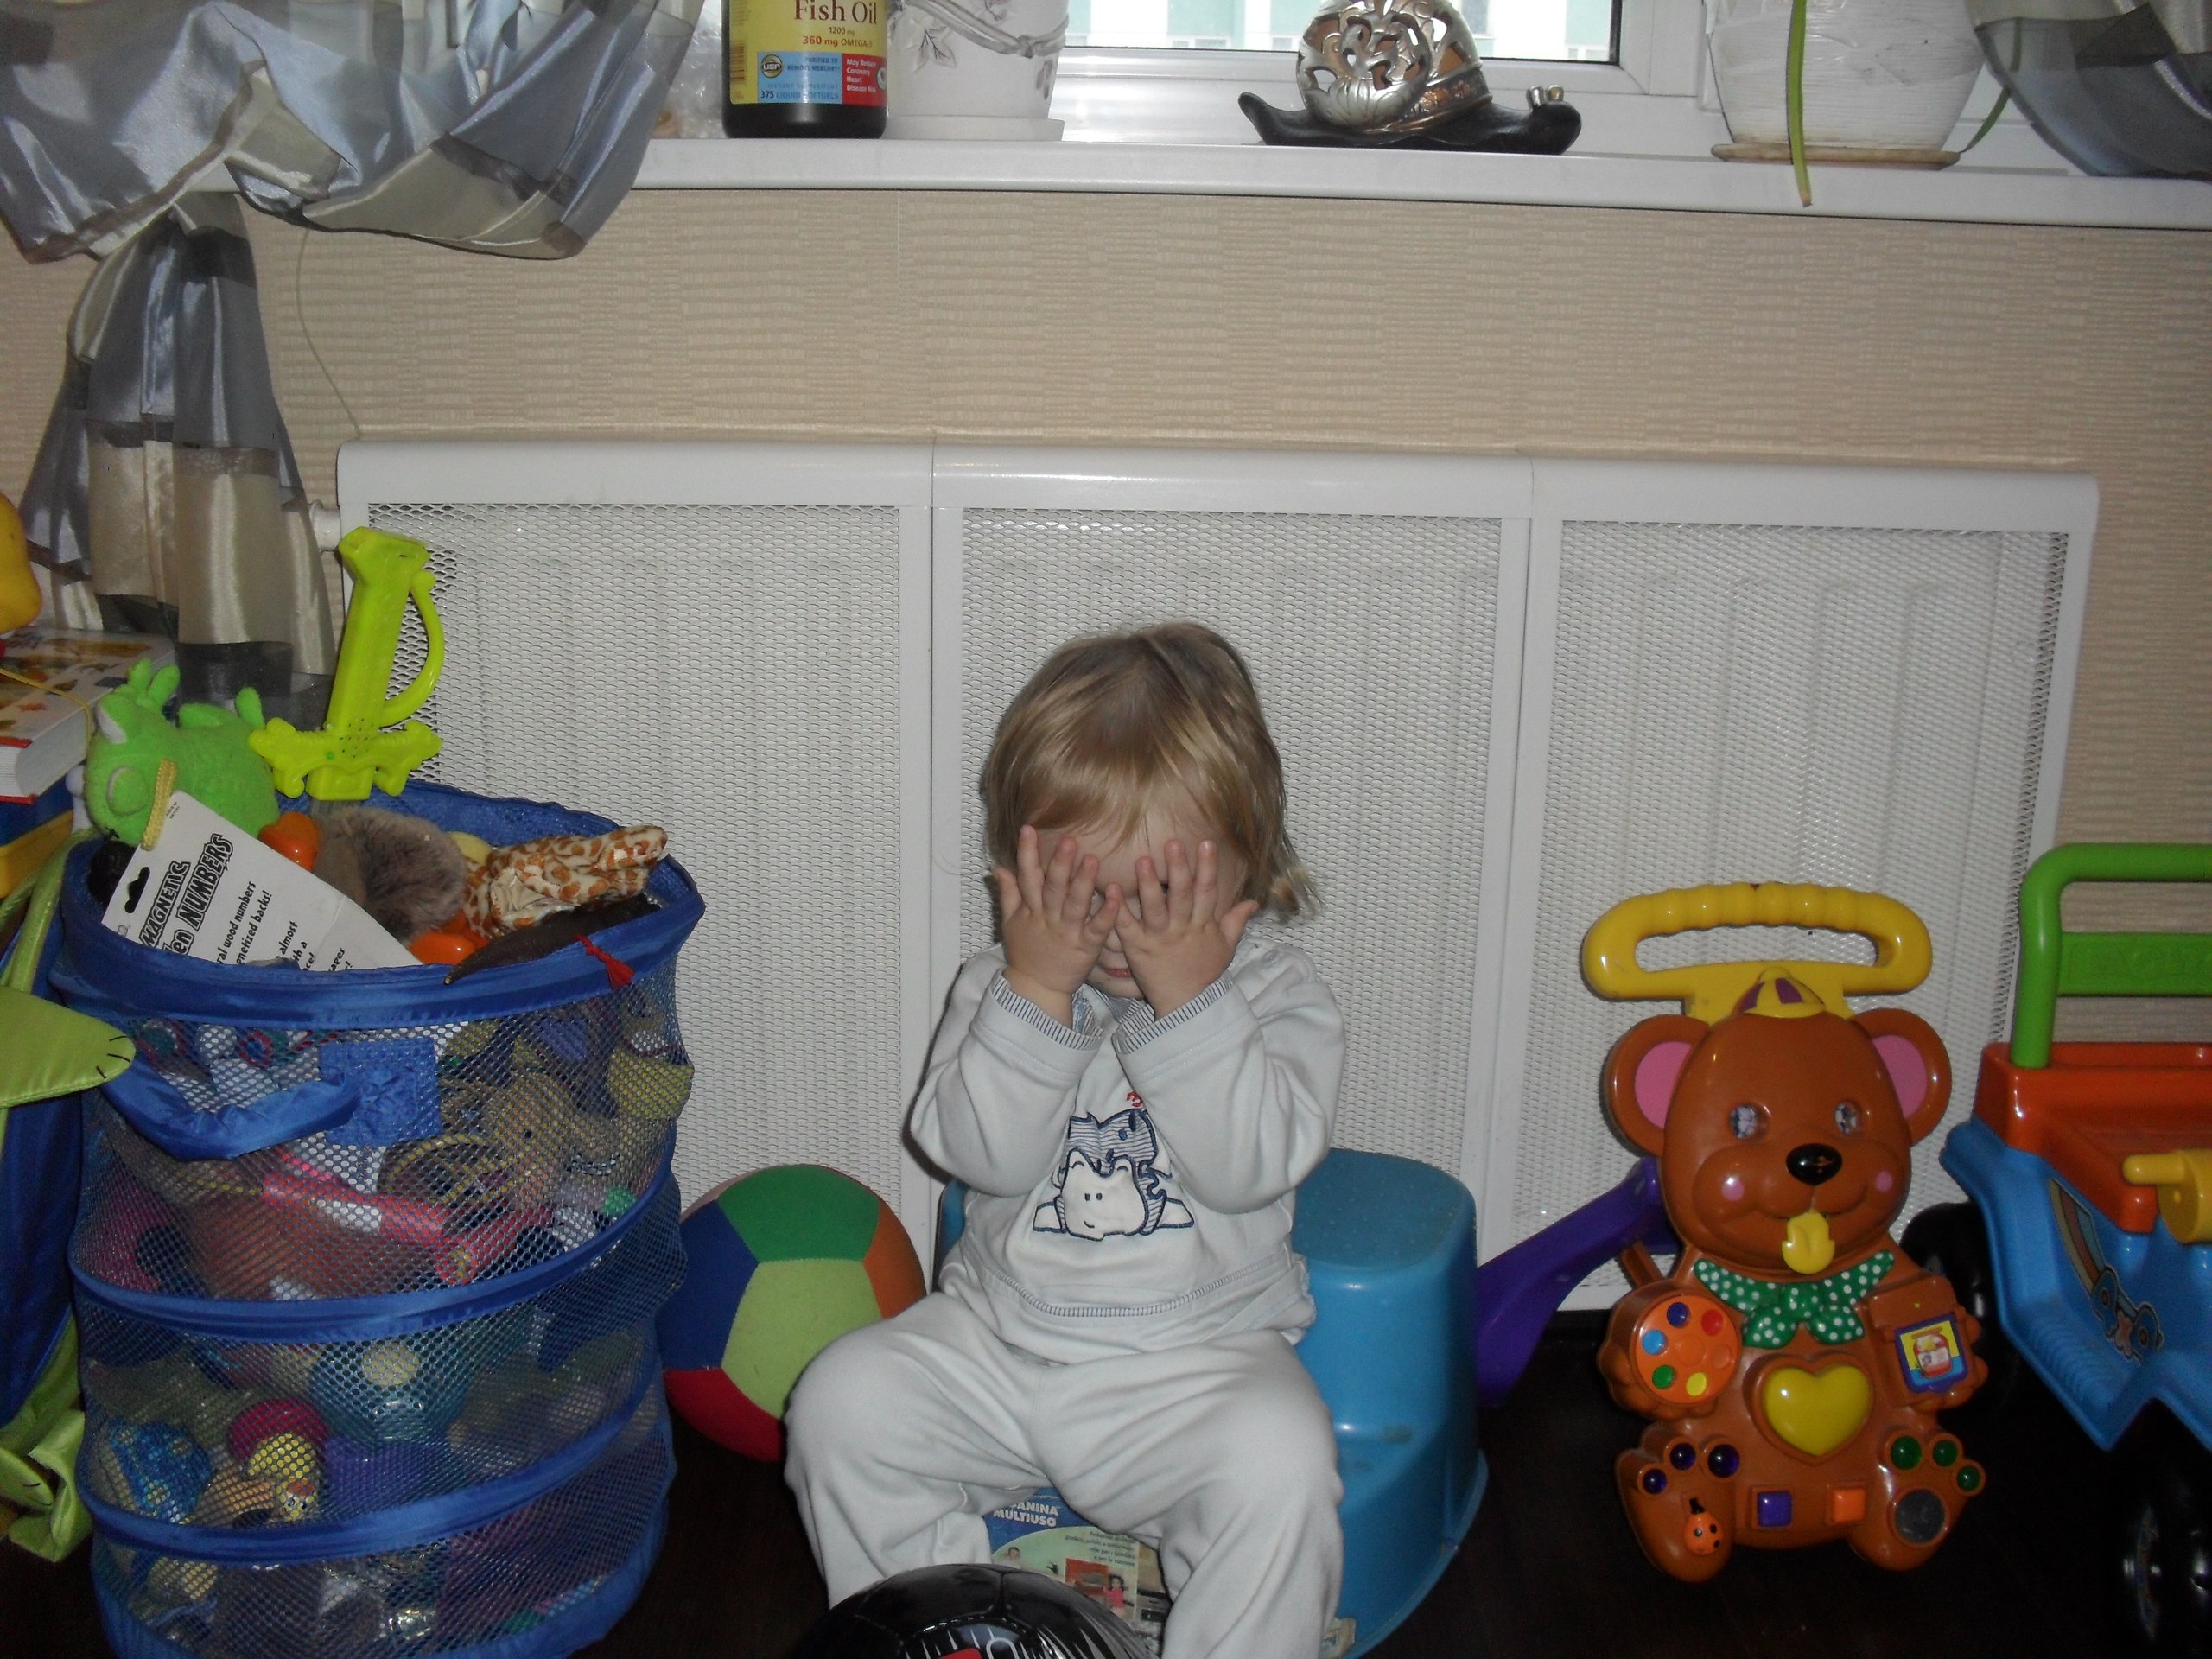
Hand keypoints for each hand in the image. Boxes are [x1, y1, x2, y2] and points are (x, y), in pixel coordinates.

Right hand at [994, 826, 1122, 1025]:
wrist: (1036, 990)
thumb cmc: (1025, 953)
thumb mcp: (1010, 923)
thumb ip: (1008, 893)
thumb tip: (998, 867)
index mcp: (1031, 910)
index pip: (1027, 876)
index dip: (1027, 853)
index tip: (1028, 828)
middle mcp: (1048, 918)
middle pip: (1053, 888)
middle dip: (1060, 864)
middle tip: (1069, 840)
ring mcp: (1068, 933)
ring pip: (1075, 905)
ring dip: (1084, 882)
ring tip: (1093, 860)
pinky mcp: (1087, 947)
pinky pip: (1098, 929)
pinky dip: (1107, 913)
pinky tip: (1116, 895)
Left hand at [1116, 839, 1258, 1015]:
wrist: (1186, 1006)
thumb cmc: (1204, 973)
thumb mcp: (1225, 946)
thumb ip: (1236, 921)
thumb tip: (1254, 901)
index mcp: (1202, 926)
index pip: (1207, 892)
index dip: (1207, 868)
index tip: (1205, 843)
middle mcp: (1181, 929)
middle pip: (1181, 896)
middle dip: (1178, 869)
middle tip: (1172, 843)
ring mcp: (1158, 939)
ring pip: (1154, 909)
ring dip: (1148, 885)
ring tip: (1142, 860)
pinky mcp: (1137, 949)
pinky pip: (1127, 927)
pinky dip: (1119, 909)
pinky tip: (1111, 889)